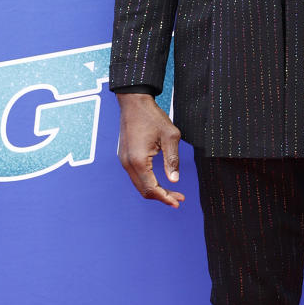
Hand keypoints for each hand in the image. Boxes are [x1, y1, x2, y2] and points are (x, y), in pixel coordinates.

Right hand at [116, 93, 184, 207]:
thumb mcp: (170, 136)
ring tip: (172, 191)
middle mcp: (128, 163)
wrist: (134, 102)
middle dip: (162, 196)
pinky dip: (148, 182)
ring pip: (139, 184)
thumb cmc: (152, 116)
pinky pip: (136, 176)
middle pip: (144, 190)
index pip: (151, 188)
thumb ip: (172, 160)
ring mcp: (124, 160)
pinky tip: (160, 181)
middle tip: (179, 198)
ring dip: (155, 190)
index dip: (165, 198)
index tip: (178, 202)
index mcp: (139, 160)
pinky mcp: (124, 157)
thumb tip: (174, 180)